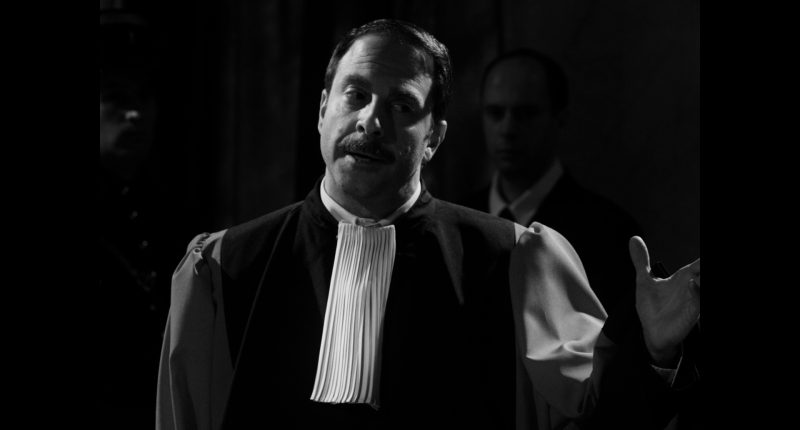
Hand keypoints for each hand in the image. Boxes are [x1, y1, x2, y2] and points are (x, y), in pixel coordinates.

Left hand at [629, 236, 699, 366]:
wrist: (650, 332)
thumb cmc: (652, 307)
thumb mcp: (644, 281)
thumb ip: (641, 260)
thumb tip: (633, 238)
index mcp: (684, 277)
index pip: (699, 262)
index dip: (701, 259)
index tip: (702, 254)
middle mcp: (692, 287)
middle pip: (703, 271)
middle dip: (703, 266)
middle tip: (700, 264)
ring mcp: (693, 300)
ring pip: (703, 285)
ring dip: (702, 278)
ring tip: (698, 273)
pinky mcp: (690, 314)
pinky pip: (698, 302)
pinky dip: (697, 293)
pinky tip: (693, 283)